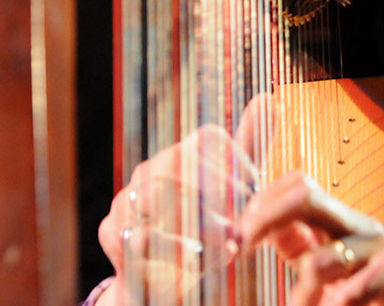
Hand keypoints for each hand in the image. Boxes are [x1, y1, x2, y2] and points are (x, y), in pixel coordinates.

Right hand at [95, 119, 262, 304]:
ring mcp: (128, 200)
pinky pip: (142, 234)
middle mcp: (150, 172)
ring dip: (202, 220)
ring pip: (160, 194)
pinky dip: (178, 248)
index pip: (207, 138)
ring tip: (230, 242)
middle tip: (244, 219)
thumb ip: (249, 149)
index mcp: (179, 156)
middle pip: (180, 161)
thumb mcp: (233, 194)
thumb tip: (269, 98)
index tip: (256, 192)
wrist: (160, 285)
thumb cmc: (203, 234)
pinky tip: (201, 257)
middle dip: (217, 191)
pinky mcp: (113, 235)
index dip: (237, 162)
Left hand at [240, 171, 383, 305]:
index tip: (239, 235)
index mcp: (343, 223)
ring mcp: (383, 252)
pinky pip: (350, 294)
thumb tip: (255, 228)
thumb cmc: (374, 298)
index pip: (298, 185)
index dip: (262, 203)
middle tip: (243, 247)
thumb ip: (300, 246)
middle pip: (306, 196)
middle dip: (265, 219)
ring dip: (300, 297)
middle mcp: (362, 229)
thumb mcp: (332, 269)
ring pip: (317, 262)